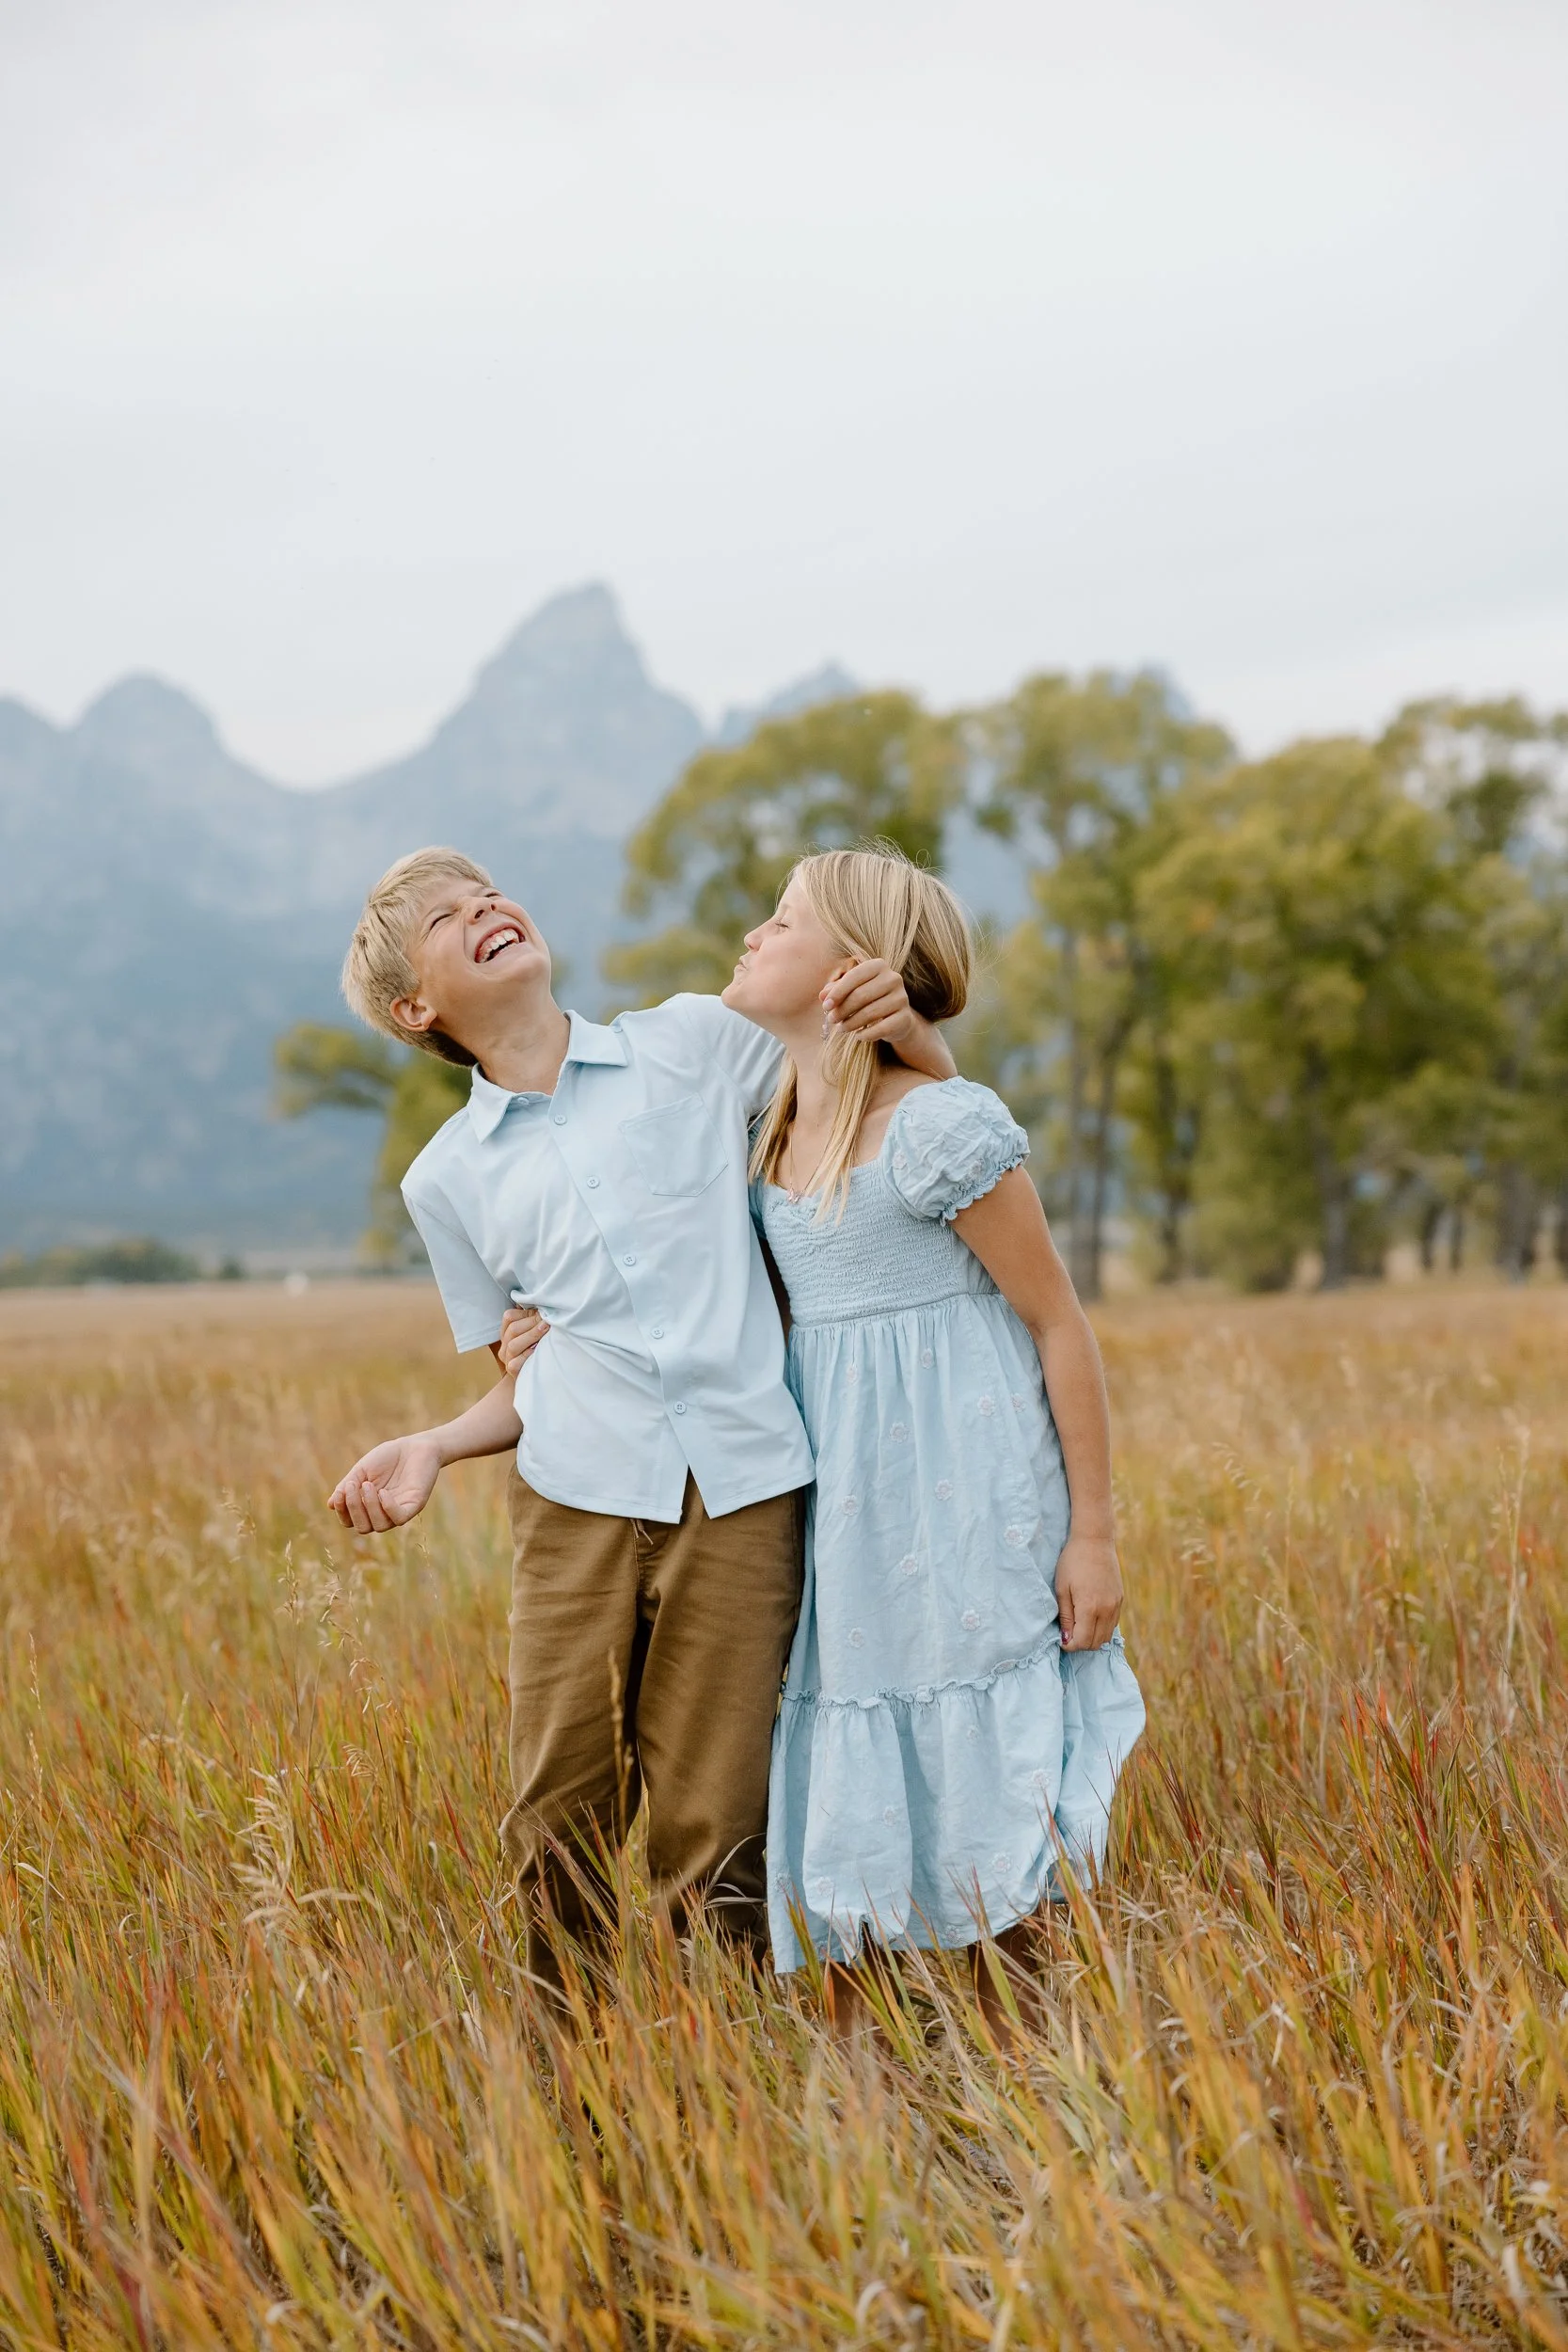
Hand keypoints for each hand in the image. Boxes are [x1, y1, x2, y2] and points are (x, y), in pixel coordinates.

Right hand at [328, 1435, 442, 1533]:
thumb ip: (347, 1487)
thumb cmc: (388, 1458)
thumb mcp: (362, 1470)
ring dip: (369, 1506)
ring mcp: (399, 1510)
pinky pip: (399, 1518)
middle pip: (363, 1528)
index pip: (351, 1521)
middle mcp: (383, 1513)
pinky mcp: (414, 1505)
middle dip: (354, 1509)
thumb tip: (330, 1505)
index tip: (340, 1494)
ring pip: (379, 1526)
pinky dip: (388, 1508)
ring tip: (368, 1485)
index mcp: (368, 1506)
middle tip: (354, 1486)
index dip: (342, 1512)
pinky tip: (383, 1492)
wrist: (414, 1446)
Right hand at [495, 1303, 549, 1377]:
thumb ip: (533, 1319)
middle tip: (548, 1320)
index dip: (526, 1313)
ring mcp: (507, 1358)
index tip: (543, 1311)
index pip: (509, 1317)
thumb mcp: (534, 1332)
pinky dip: (527, 1355)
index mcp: (507, 1331)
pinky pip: (515, 1363)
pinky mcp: (512, 1370)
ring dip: (531, 1335)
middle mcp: (504, 1344)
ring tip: (546, 1329)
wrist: (535, 1375)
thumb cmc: (537, 1350)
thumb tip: (543, 1304)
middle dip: (532, 1323)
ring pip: (513, 1345)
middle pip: (513, 1329)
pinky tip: (538, 1349)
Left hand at [821, 956, 916, 1045]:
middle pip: (861, 995)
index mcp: (879, 965)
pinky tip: (858, 1036)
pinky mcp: (905, 1018)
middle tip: (832, 1019)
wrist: (895, 1017)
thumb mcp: (851, 990)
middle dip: (842, 1009)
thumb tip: (822, 996)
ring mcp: (902, 998)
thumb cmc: (868, 999)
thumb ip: (836, 990)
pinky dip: (866, 1035)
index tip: (825, 1005)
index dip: (837, 992)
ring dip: (851, 1023)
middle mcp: (893, 978)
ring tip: (841, 1028)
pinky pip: (881, 1029)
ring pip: (870, 1013)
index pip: (854, 976)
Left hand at [1056, 1532, 1122, 1651]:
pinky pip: (1112, 1624)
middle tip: (1068, 1634)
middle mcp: (1106, 1609)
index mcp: (1090, 1607)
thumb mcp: (1062, 1588)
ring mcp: (1116, 1605)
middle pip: (1095, 1643)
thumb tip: (1066, 1639)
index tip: (1061, 1639)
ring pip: (1106, 1636)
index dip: (1070, 1645)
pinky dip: (1101, 1628)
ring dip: (1092, 1638)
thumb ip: (1065, 1617)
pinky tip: (1090, 1617)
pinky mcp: (1120, 1600)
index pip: (1082, 1641)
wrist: (1095, 1540)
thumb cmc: (1073, 1562)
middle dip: (1080, 1644)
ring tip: (1078, 1626)